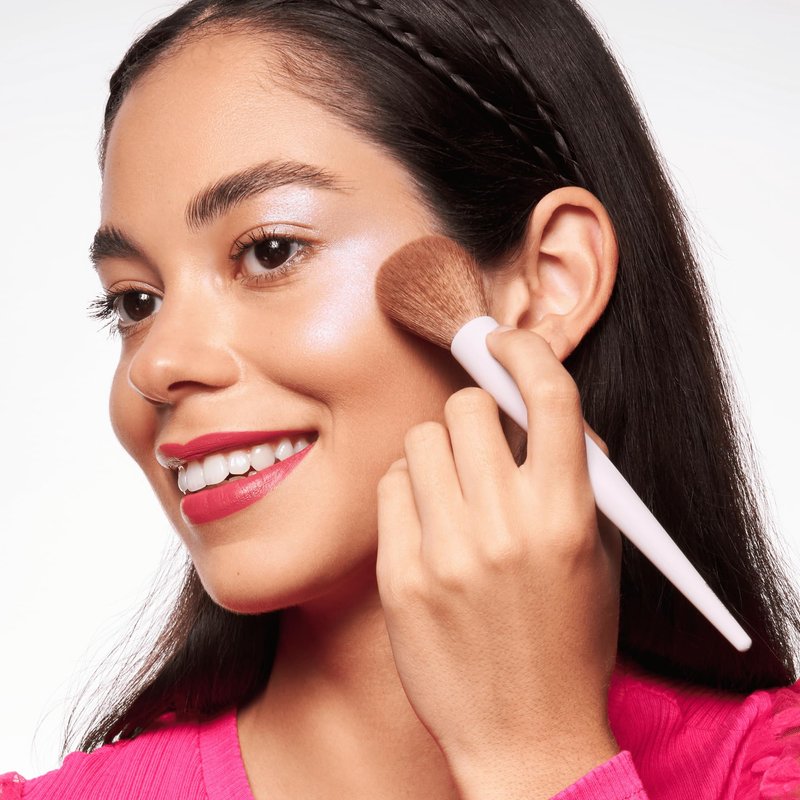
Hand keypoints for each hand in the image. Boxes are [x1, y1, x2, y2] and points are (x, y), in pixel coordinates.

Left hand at [375, 326, 621, 799]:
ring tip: (452, 489)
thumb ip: (577, 475)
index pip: (549, 396)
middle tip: (480, 441)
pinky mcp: (401, 576)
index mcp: (566, 514)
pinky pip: (389, 487)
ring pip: (420, 441)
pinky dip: (407, 490)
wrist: (526, 735)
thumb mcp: (599, 555)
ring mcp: (447, 551)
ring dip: (438, 452)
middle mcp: (505, 526)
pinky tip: (426, 521)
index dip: (527, 352)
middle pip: (466, 407)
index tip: (507, 343)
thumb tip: (540, 406)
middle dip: (474, 413)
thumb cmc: (568, 642)